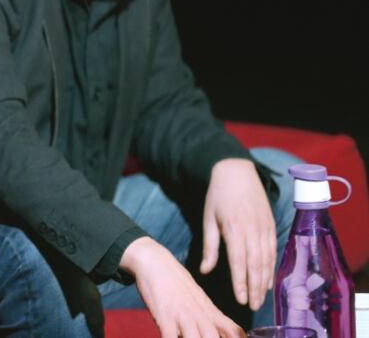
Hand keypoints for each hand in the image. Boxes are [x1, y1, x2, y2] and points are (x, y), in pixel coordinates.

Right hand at [122, 237, 243, 337]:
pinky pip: (170, 337)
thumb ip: (208, 315)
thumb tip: (214, 331)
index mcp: (210, 311)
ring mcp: (183, 315)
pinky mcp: (165, 315)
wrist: (154, 261)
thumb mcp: (197, 297)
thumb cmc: (175, 281)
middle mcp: (200, 315)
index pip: (233, 331)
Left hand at [199, 157, 275, 310]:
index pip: (239, 262)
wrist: (237, 173)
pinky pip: (273, 251)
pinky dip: (271, 268)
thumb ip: (209, 246)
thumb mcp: (208, 219)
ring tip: (261, 299)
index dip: (241, 282)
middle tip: (253, 306)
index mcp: (234, 229)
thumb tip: (204, 270)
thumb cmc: (217, 197)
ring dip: (264, 282)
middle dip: (255, 288)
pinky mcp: (271, 226)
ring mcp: (264, 229)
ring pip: (267, 260)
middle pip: (256, 265)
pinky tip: (268, 281)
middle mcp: (252, 231)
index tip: (241, 300)